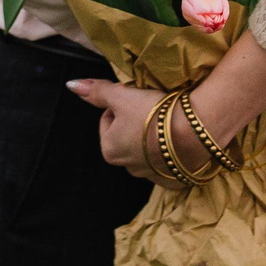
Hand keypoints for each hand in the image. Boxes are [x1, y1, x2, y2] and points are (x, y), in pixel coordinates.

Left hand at [66, 79, 191, 186]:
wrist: (194, 132)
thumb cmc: (152, 112)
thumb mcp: (121, 96)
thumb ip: (97, 91)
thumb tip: (72, 85)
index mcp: (109, 149)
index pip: (109, 118)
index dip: (122, 103)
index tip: (137, 98)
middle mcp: (127, 167)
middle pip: (127, 134)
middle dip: (135, 121)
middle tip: (152, 108)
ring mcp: (151, 176)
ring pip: (146, 149)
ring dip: (152, 136)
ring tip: (167, 122)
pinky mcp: (173, 180)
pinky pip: (167, 163)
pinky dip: (170, 152)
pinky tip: (177, 139)